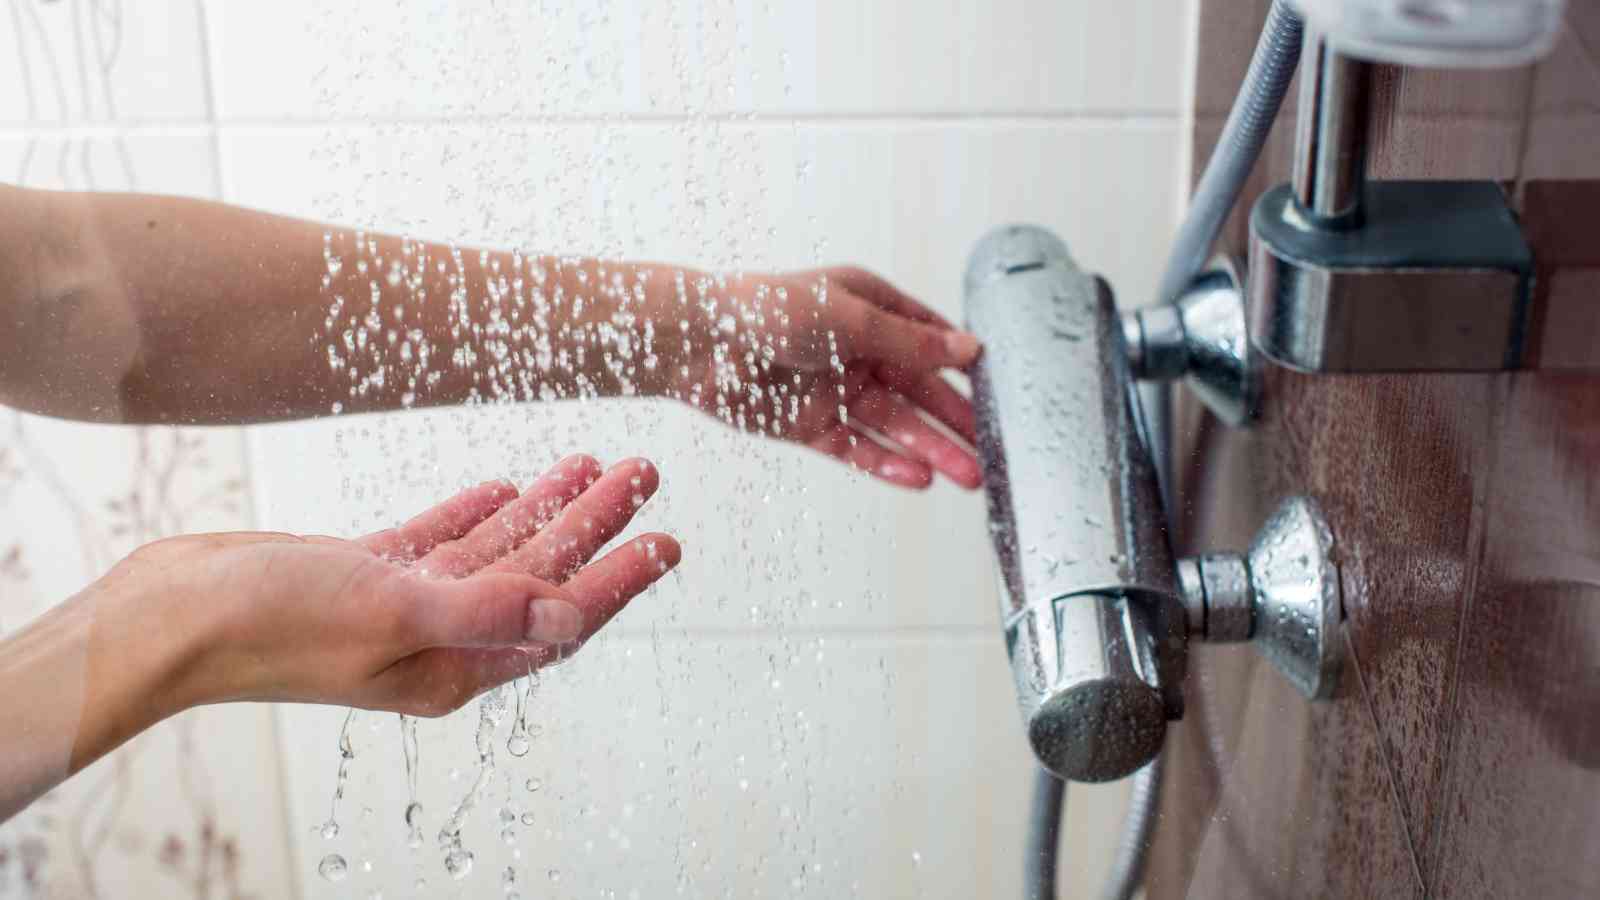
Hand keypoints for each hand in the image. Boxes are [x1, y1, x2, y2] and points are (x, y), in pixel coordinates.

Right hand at [75, 455, 676, 765]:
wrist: (169, 617)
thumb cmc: (269, 626)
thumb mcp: (388, 614)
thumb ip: (483, 610)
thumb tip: (568, 614)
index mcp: (457, 663)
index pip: (561, 616)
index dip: (620, 578)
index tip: (669, 540)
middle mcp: (440, 637)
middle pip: (541, 573)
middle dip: (596, 524)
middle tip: (644, 472)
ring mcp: (402, 604)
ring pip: (497, 550)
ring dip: (547, 507)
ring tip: (594, 461)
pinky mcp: (365, 573)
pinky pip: (442, 539)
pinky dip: (478, 512)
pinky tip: (511, 485)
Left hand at [656, 266, 982, 489]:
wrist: (696, 343)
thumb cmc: (767, 309)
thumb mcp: (849, 319)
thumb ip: (910, 341)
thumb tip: (969, 350)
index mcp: (871, 307)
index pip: (931, 339)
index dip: (964, 367)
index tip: (1002, 395)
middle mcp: (857, 350)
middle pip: (918, 392)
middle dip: (955, 423)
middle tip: (992, 454)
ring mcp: (834, 389)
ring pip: (894, 427)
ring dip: (931, 451)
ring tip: (969, 478)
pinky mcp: (809, 425)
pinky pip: (857, 448)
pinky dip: (887, 463)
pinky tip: (919, 478)